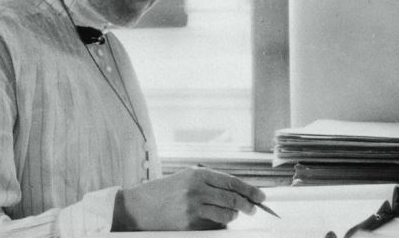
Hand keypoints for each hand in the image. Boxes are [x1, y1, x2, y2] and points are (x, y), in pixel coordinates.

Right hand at [112, 166, 265, 230]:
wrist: (138, 207)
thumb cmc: (162, 192)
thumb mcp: (184, 179)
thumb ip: (208, 182)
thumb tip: (236, 191)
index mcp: (197, 174)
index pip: (231, 181)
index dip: (250, 190)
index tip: (261, 196)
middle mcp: (196, 189)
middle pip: (233, 198)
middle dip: (248, 205)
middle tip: (254, 209)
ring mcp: (193, 207)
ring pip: (227, 213)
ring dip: (234, 215)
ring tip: (233, 214)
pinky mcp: (189, 223)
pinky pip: (214, 225)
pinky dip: (220, 224)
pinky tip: (218, 221)